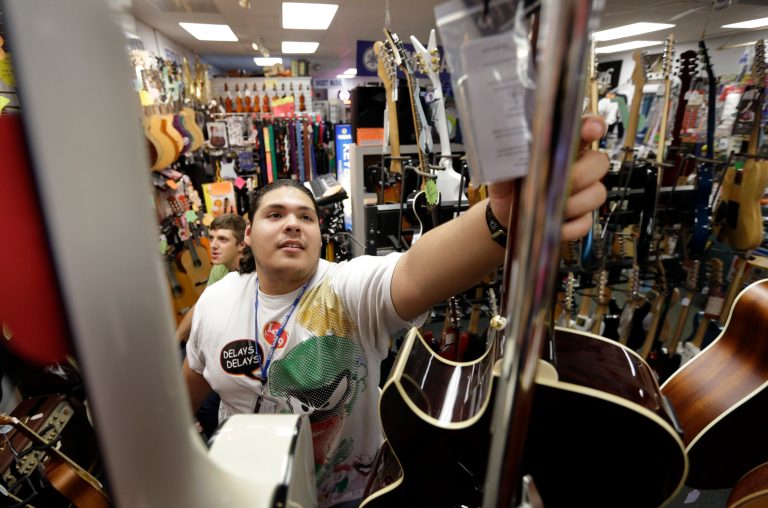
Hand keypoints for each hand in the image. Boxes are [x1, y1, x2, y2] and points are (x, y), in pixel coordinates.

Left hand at [488, 115, 608, 241]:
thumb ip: (508, 159)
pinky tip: (554, 226)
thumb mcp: (503, 169)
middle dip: (581, 174)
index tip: (591, 130)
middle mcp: (578, 168)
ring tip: (549, 207)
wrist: (505, 215)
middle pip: (600, 163)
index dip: (593, 127)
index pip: (586, 129)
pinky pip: (586, 222)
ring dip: (574, 203)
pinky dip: (569, 227)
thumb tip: (510, 154)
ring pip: (597, 194)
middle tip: (557, 184)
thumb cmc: (509, 186)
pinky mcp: (581, 218)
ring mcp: (583, 194)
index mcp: (562, 148)